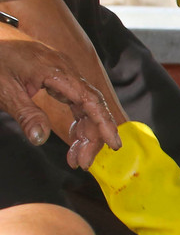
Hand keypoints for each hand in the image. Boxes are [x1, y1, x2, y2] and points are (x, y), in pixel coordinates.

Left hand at [0, 33, 121, 156]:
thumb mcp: (4, 89)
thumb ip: (26, 113)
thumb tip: (40, 138)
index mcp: (57, 71)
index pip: (90, 100)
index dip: (104, 123)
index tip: (114, 144)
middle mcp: (67, 71)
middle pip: (92, 107)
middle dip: (92, 137)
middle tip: (81, 163)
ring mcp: (64, 74)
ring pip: (86, 108)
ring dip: (85, 133)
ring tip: (76, 157)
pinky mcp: (59, 79)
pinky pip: (77, 103)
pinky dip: (78, 122)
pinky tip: (74, 138)